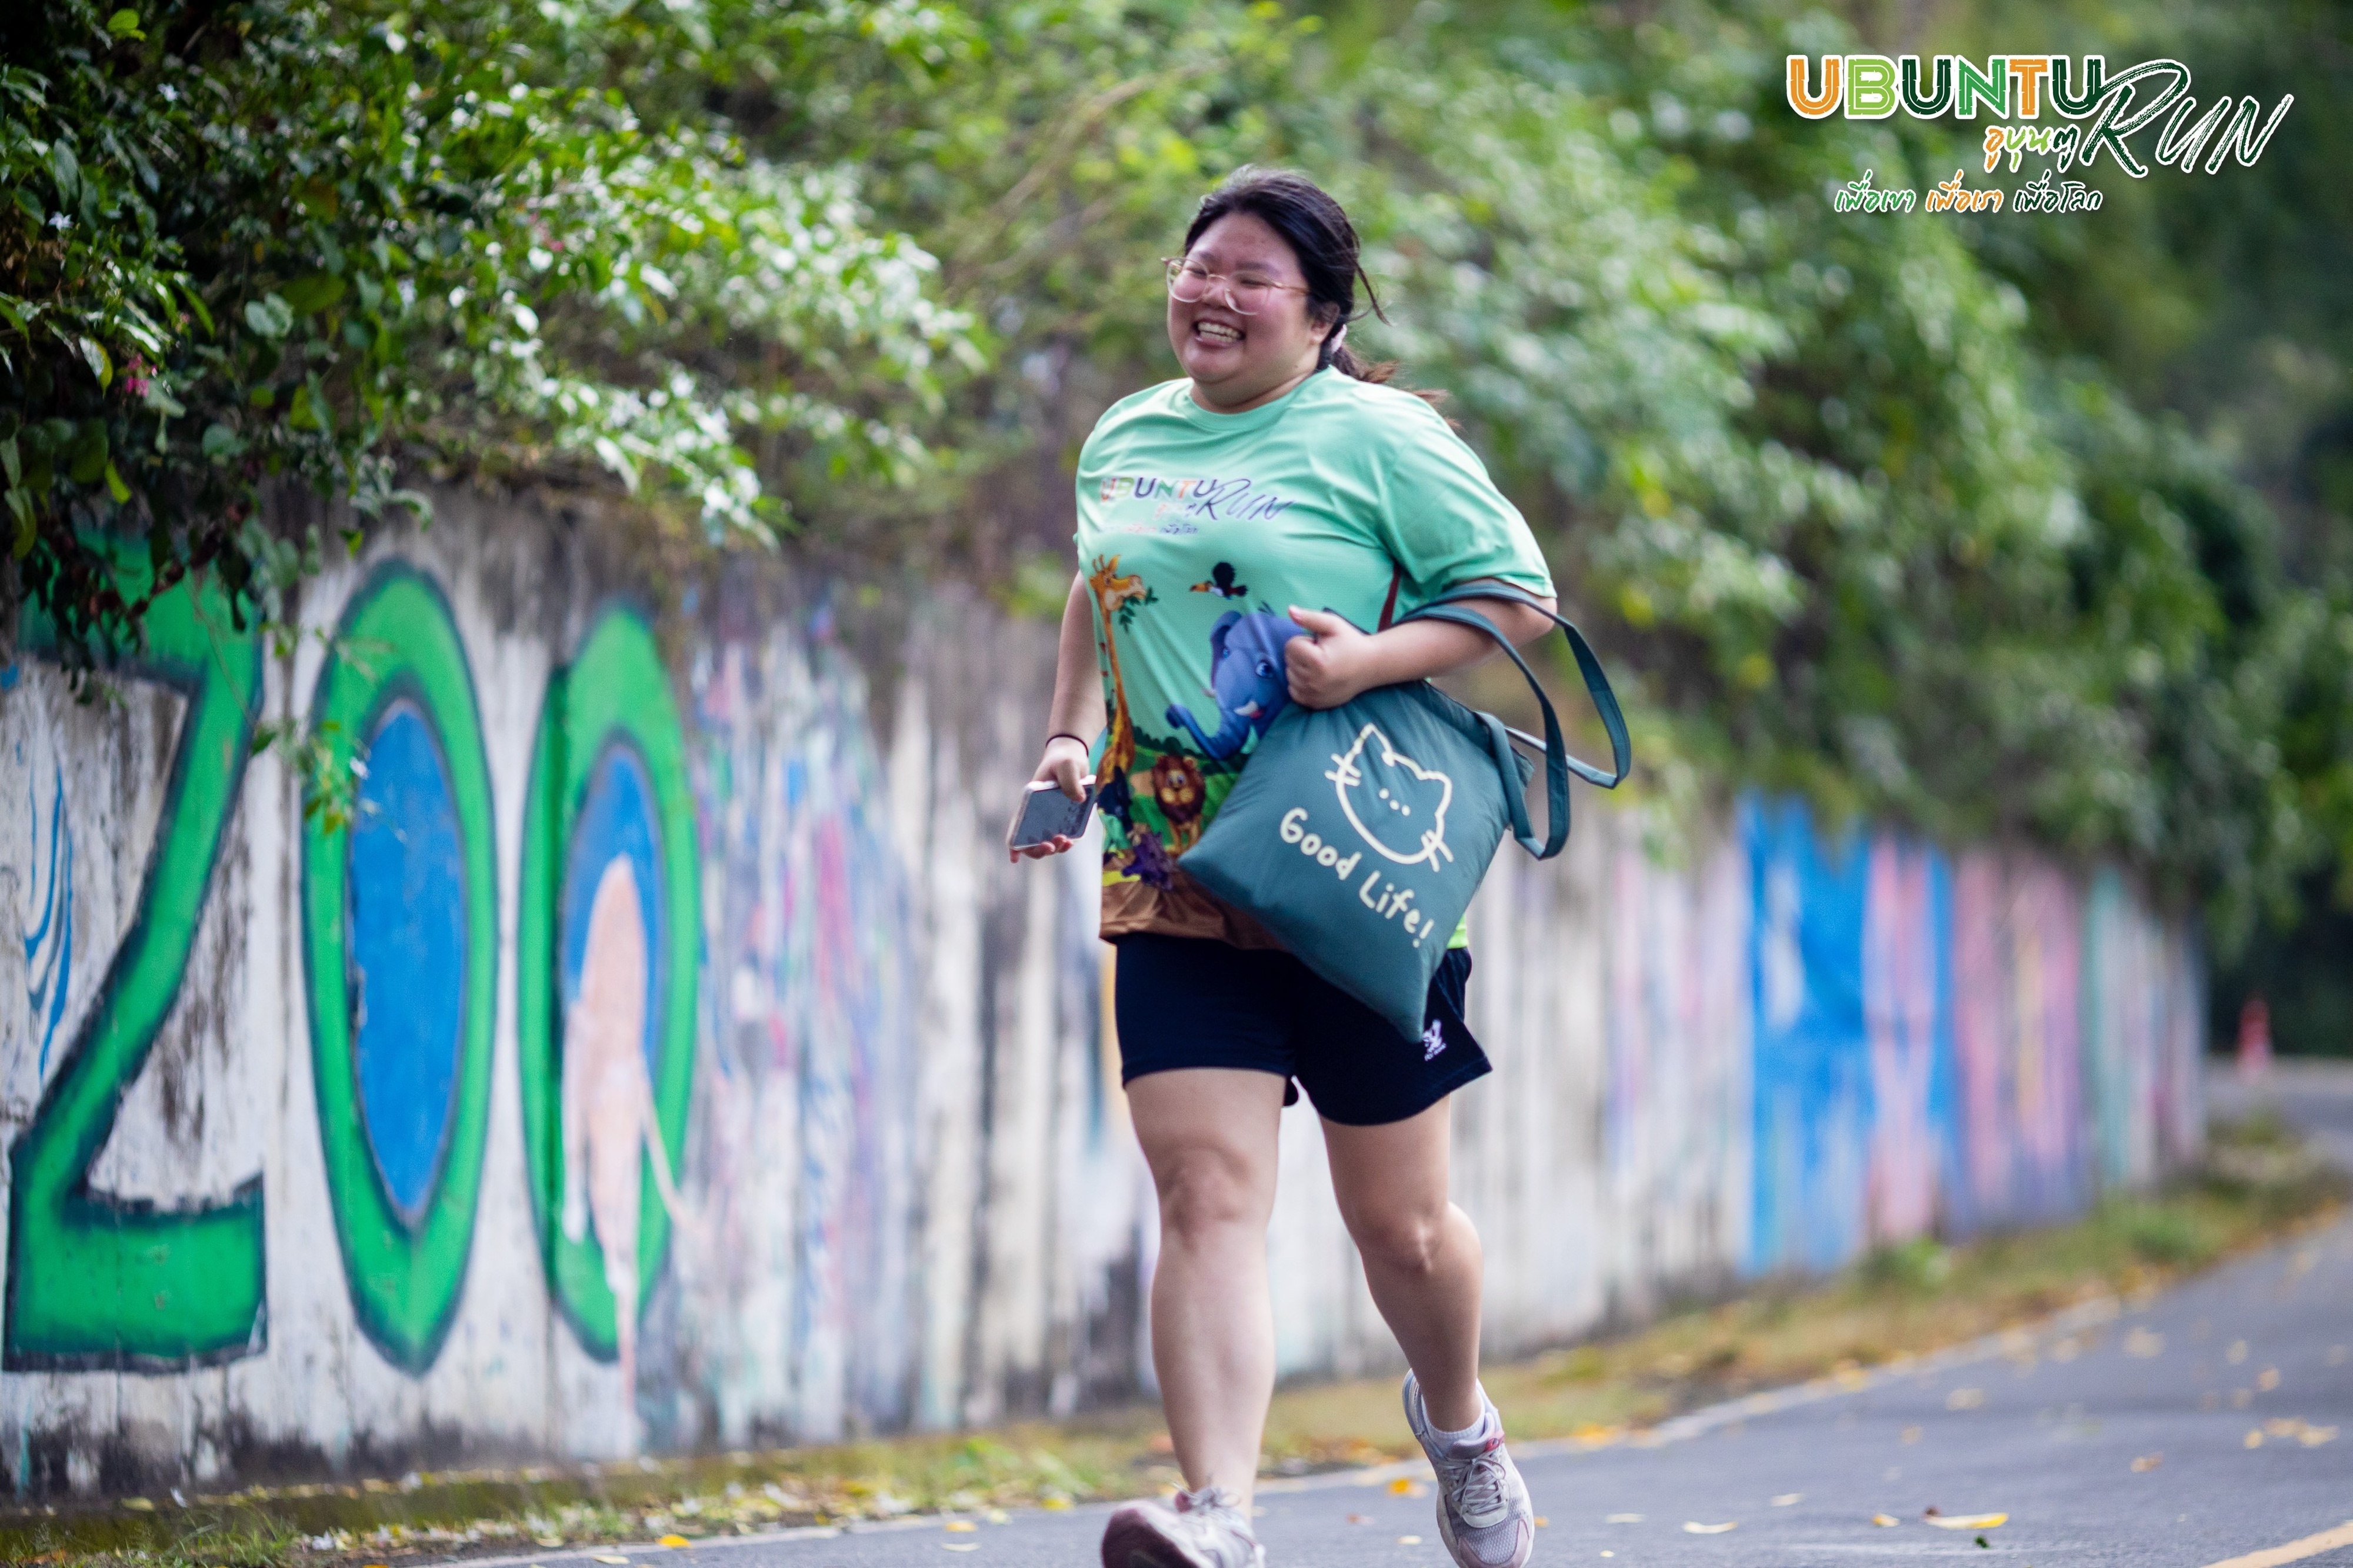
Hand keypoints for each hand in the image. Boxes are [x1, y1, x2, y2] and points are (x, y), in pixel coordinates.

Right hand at [1011, 735, 1091, 861]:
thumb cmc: (1064, 760)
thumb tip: (1078, 799)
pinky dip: (1066, 843)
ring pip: (1049, 842)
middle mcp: (1039, 814)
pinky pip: (1065, 837)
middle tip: (1051, 845)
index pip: (1018, 824)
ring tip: (1066, 841)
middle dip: (1039, 849)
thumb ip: (1071, 780)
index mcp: (1030, 802)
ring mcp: (1053, 818)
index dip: (1013, 842)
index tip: (1014, 857)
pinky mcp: (1067, 820)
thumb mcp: (1067, 765)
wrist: (1073, 757)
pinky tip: (1072, 841)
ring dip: (1055, 848)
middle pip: (1032, 840)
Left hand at [1284, 606, 1376, 708]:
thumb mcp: (1333, 625)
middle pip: (1289, 661)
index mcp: (1317, 661)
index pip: (1290, 646)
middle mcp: (1313, 681)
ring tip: (1320, 666)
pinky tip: (1315, 677)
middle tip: (1321, 654)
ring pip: (1289, 675)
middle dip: (1301, 654)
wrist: (1370, 666)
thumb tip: (1290, 610)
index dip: (1304, 641)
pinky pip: (1293, 691)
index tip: (1319, 644)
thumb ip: (1310, 618)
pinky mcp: (1314, 704)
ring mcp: (1313, 695)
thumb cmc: (1350, 642)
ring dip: (1299, 668)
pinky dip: (1299, 683)